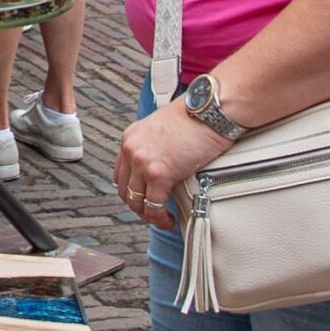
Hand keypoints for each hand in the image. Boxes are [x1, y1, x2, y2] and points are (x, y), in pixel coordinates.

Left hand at [114, 97, 231, 230]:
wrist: (209, 110)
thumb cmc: (196, 116)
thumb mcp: (163, 128)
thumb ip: (156, 147)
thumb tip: (164, 166)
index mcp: (131, 137)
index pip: (120, 173)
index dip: (131, 191)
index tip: (143, 199)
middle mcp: (131, 149)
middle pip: (125, 190)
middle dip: (139, 206)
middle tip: (154, 214)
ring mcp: (143, 162)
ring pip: (137, 201)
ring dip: (149, 216)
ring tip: (162, 220)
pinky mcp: (159, 173)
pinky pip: (154, 205)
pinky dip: (160, 218)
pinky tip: (170, 220)